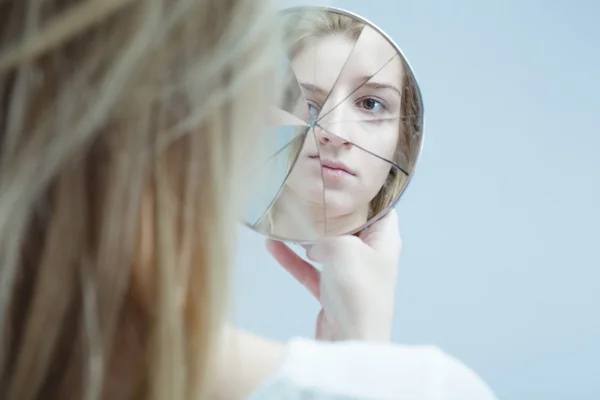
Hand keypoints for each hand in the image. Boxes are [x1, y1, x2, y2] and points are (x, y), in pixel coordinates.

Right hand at [266, 209, 401, 341]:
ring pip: (326, 248)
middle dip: (328, 214)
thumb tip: (312, 242)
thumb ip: (327, 234)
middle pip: (349, 226)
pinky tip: (272, 246)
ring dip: (306, 236)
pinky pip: (310, 269)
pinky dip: (293, 259)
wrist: (350, 342)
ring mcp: (350, 274)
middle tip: (309, 196)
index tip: (341, 184)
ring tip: (285, 219)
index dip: (364, 196)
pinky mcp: (331, 291)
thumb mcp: (344, 247)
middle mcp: (370, 255)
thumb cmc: (358, 292)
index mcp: (384, 240)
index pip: (381, 208)